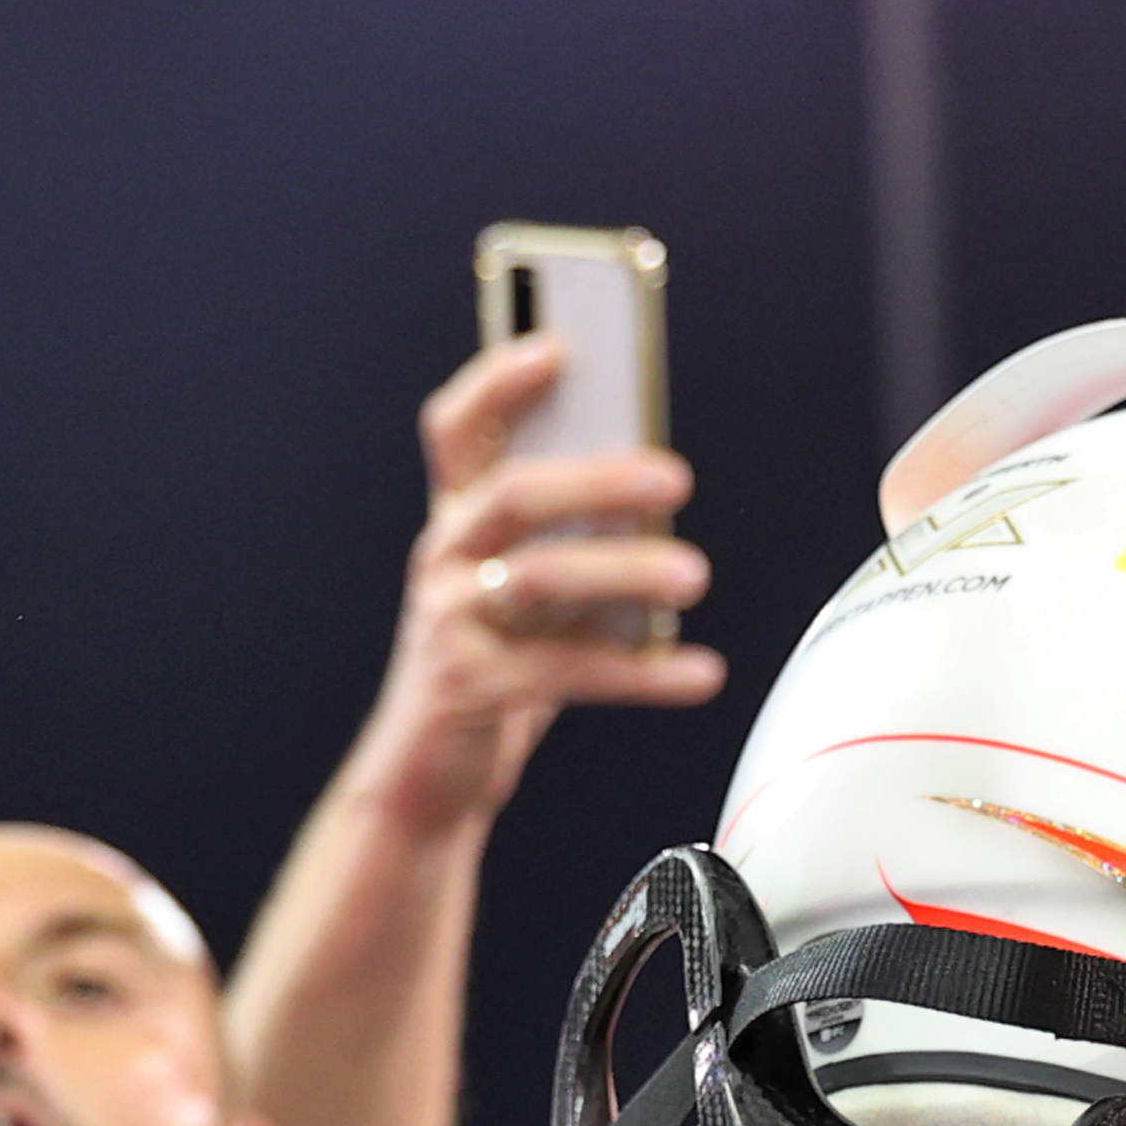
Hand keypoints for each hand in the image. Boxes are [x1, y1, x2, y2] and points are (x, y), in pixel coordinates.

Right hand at [355, 338, 726, 839]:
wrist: (428, 779)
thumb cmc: (490, 672)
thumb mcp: (529, 597)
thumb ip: (572, 543)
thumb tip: (655, 503)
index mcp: (456, 522)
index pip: (458, 430)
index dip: (498, 381)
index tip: (559, 346)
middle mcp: (442, 559)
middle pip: (513, 493)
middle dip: (596, 477)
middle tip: (674, 478)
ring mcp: (448, 622)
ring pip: (541, 577)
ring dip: (626, 571)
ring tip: (694, 575)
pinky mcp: (469, 687)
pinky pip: (568, 670)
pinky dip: (642, 672)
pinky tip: (698, 673)